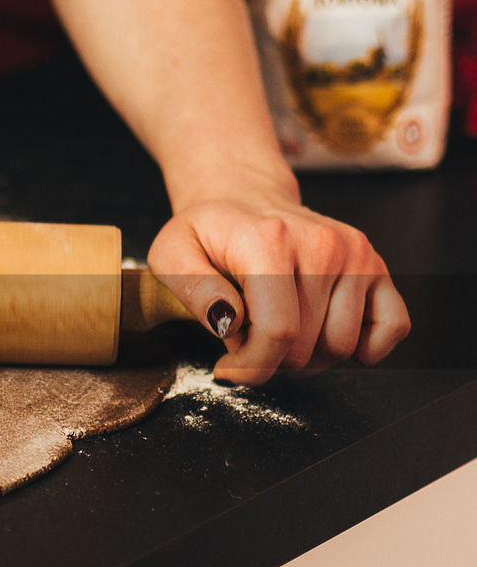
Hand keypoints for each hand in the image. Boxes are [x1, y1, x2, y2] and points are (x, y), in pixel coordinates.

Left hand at [148, 196, 410, 384]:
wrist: (243, 199)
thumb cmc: (207, 234)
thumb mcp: (172, 254)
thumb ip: (193, 290)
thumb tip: (228, 322)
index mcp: (269, 242)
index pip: (278, 332)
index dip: (252, 366)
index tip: (228, 367)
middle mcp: (321, 244)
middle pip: (307, 348)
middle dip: (272, 360)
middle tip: (249, 339)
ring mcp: (355, 254)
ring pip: (343, 347)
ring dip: (309, 357)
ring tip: (279, 330)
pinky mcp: (375, 265)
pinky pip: (393, 328)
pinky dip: (363, 348)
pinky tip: (324, 333)